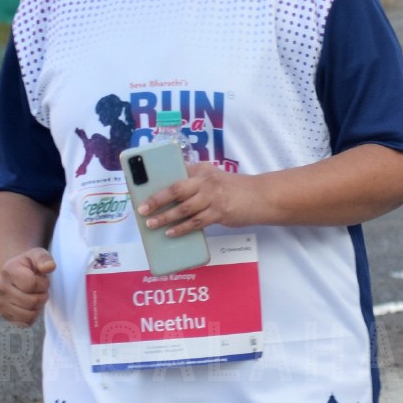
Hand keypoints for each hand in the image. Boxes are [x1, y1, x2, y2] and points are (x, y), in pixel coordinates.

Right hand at [0, 248, 55, 326]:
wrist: (14, 274)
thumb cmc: (29, 264)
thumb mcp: (37, 255)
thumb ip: (44, 258)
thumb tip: (49, 267)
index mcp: (9, 271)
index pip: (32, 284)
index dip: (43, 283)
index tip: (41, 278)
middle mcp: (1, 288)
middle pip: (32, 301)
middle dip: (42, 295)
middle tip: (40, 289)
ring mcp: (1, 303)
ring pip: (29, 314)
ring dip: (38, 306)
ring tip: (35, 296)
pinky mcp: (5, 314)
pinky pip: (25, 323)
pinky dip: (32, 316)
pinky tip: (31, 306)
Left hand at [138, 164, 260, 236]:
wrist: (261, 197)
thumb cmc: (234, 189)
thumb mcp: (213, 178)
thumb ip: (194, 183)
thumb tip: (166, 198)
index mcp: (202, 170)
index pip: (175, 173)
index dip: (157, 182)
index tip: (140, 189)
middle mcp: (206, 181)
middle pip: (176, 189)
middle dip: (157, 200)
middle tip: (142, 209)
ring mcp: (213, 197)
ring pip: (184, 208)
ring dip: (165, 217)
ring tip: (151, 224)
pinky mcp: (220, 212)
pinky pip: (196, 222)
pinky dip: (182, 228)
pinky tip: (171, 232)